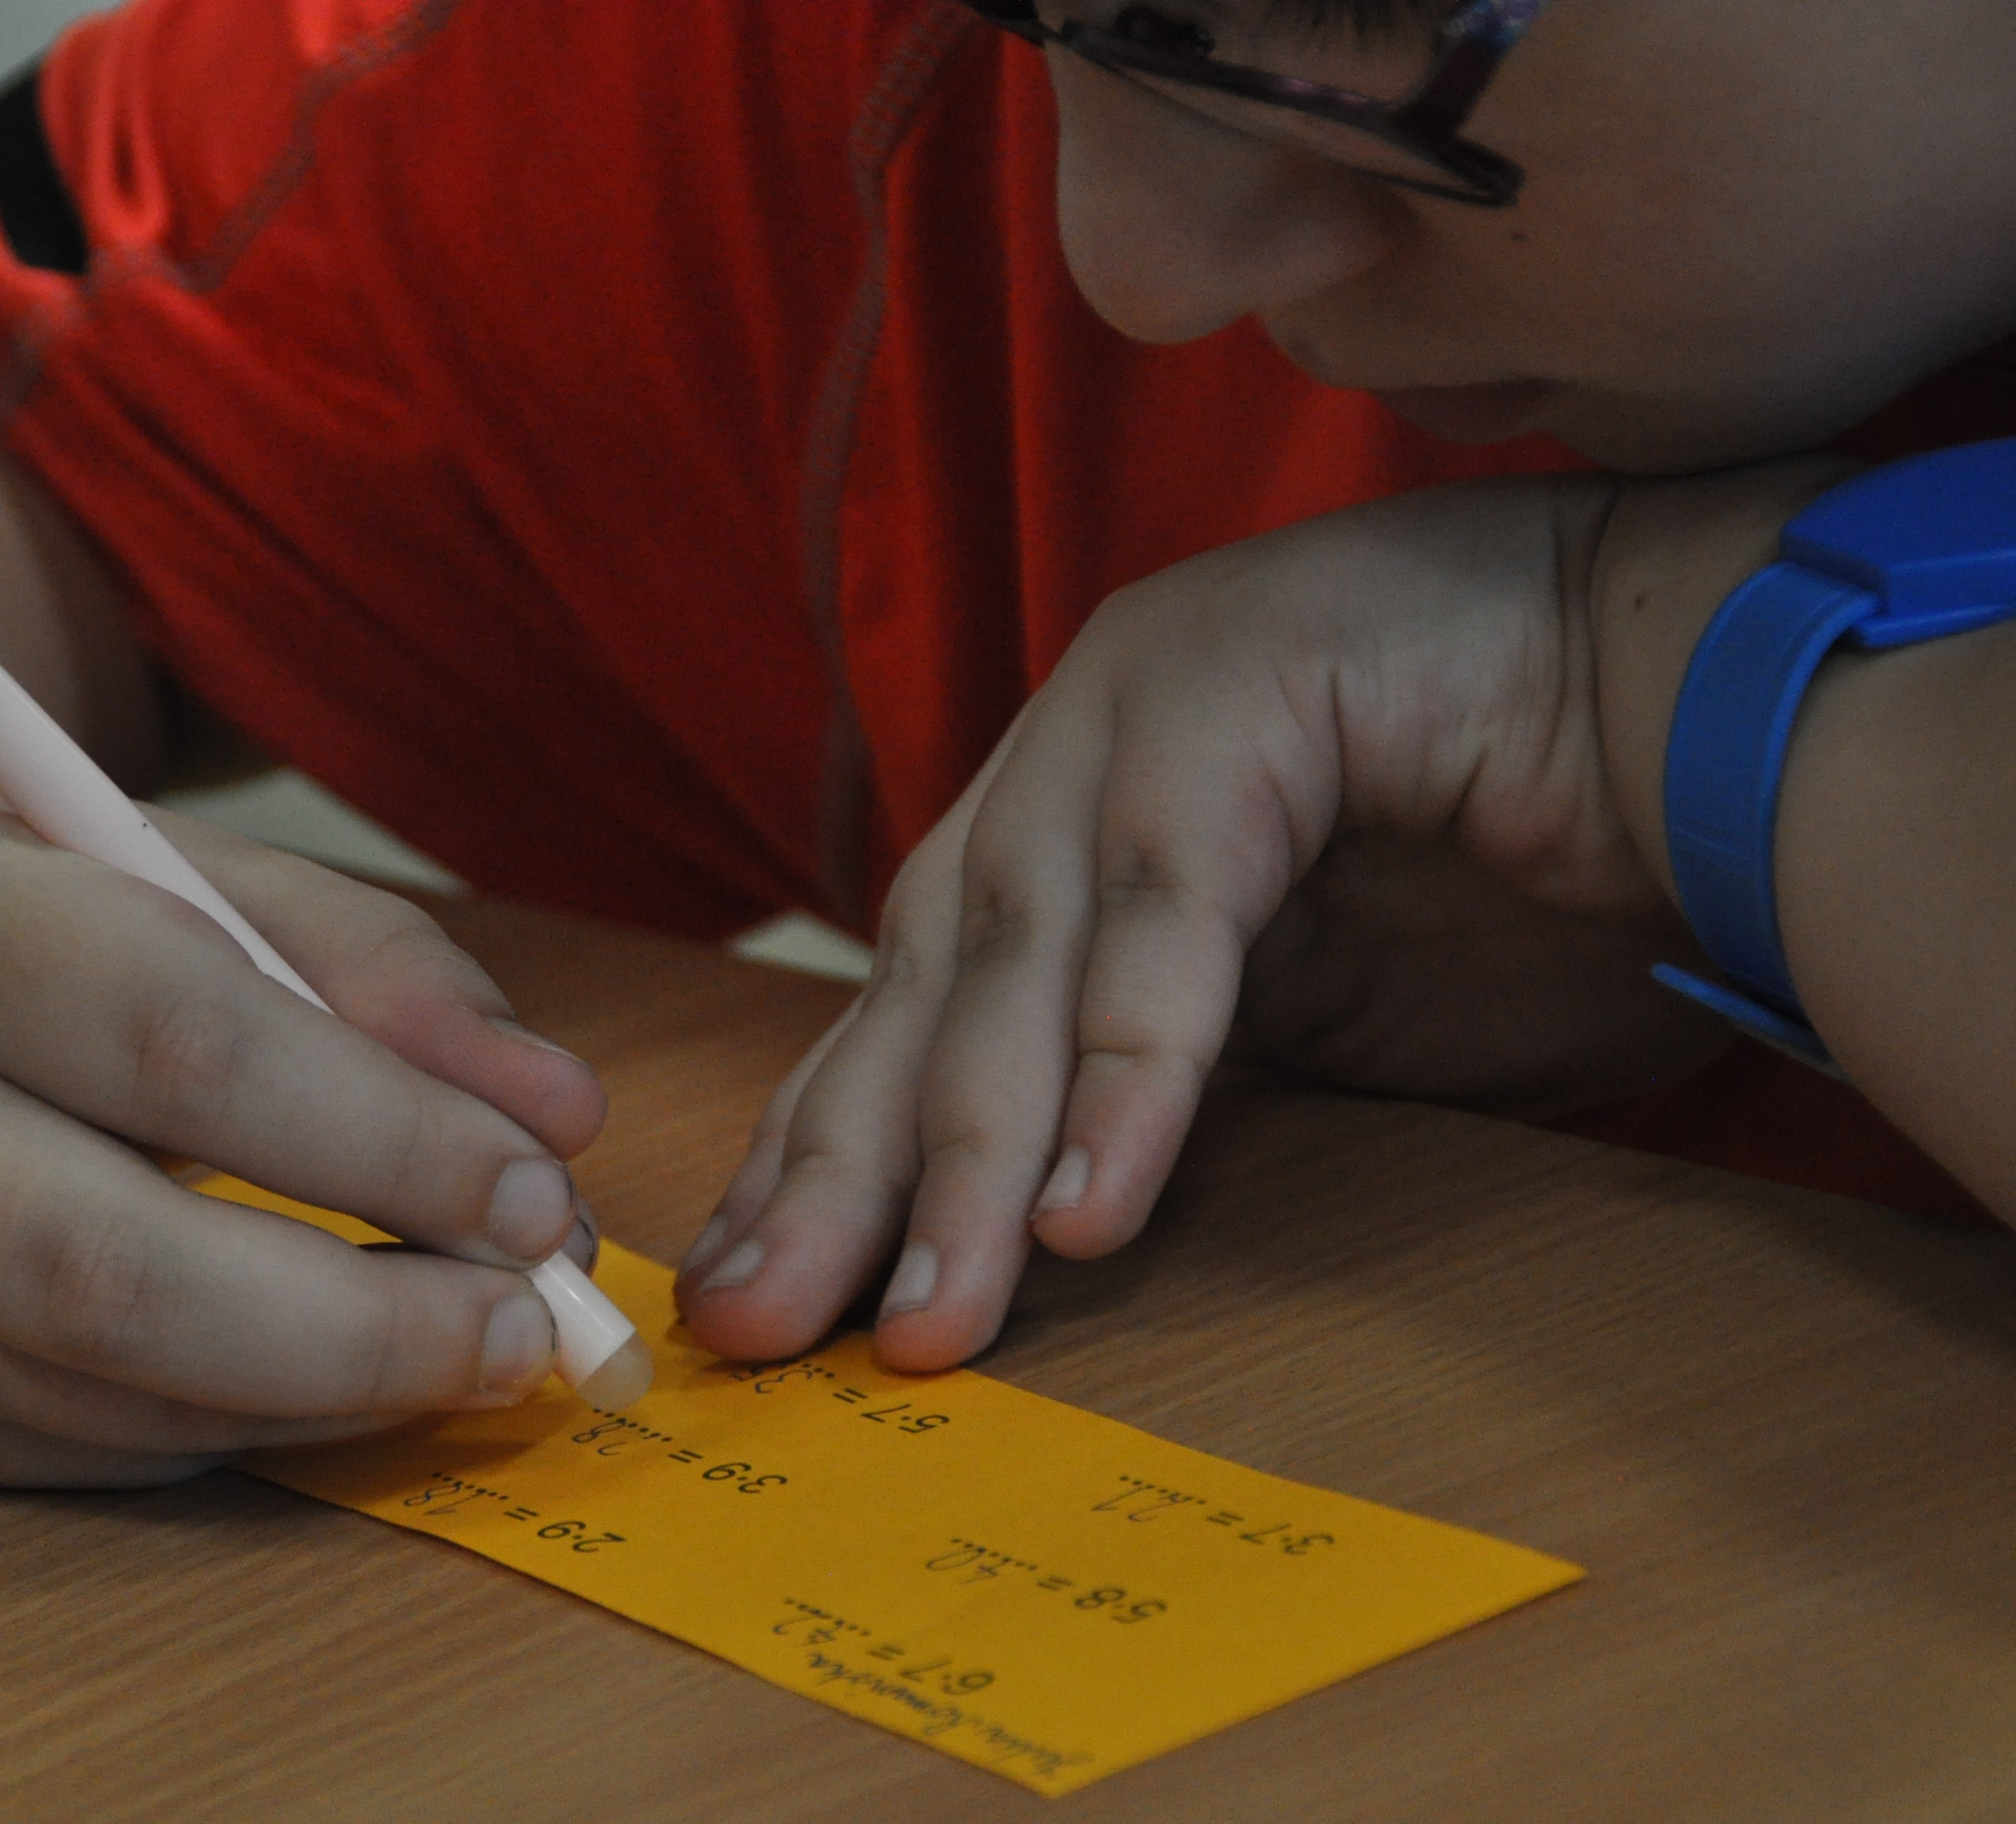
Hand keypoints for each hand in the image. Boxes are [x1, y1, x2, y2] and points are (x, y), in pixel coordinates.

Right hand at [0, 790, 605, 1485]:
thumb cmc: (16, 925)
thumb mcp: (187, 873)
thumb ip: (382, 971)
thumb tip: (557, 1119)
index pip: (180, 1042)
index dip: (382, 1136)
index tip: (537, 1190)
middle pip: (110, 1269)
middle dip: (357, 1324)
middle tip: (522, 1334)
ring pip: (99, 1390)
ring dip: (320, 1392)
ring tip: (453, 1348)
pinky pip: (75, 1447)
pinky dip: (233, 1422)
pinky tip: (310, 1371)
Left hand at [676, 476, 1730, 1371]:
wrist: (1716, 702)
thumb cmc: (1519, 873)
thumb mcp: (1298, 1020)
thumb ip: (1157, 1086)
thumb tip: (1033, 1229)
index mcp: (1064, 814)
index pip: (914, 1009)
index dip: (828, 1153)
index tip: (764, 1297)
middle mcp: (1071, 748)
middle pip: (922, 986)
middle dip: (838, 1169)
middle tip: (763, 1325)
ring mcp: (1144, 697)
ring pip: (1016, 958)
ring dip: (968, 1155)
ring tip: (929, 1316)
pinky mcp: (1244, 688)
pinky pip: (1173, 914)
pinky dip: (1131, 1069)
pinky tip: (1089, 1207)